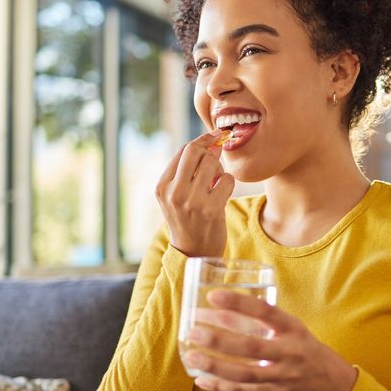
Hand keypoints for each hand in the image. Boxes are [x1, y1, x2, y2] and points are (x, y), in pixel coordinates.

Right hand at [156, 130, 235, 256]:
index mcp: (162, 186)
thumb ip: (190, 169)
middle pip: (196, 151)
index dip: (202, 140)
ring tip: (215, 182)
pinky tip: (222, 194)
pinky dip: (228, 183)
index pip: (183, 150)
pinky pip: (227, 179)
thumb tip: (214, 141)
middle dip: (210, 152)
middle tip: (215, 162)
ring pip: (212, 163)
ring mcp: (192, 201)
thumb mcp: (177, 195)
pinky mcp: (211, 209)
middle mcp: (174, 192)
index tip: (214, 137)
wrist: (194, 252)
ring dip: (219, 169)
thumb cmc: (188, 218)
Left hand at [184, 290, 358, 390]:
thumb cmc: (308, 352)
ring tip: (191, 356)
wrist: (337, 387)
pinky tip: (202, 379)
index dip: (238, 303)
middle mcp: (289, 351)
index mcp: (293, 329)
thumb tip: (226, 310)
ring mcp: (283, 376)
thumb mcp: (295, 331)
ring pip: (244, 372)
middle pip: (250, 346)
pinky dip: (222, 386)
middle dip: (219, 339)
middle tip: (193, 330)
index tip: (212, 296)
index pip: (265, 311)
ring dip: (215, 365)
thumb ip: (268, 323)